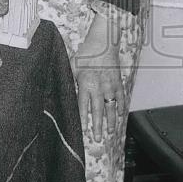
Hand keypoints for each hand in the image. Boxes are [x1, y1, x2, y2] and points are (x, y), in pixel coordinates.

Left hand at [72, 12, 123, 143]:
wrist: (103, 43)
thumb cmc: (86, 53)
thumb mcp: (72, 65)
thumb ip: (69, 78)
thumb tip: (61, 86)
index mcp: (85, 84)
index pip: (83, 106)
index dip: (82, 119)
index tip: (82, 131)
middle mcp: (99, 88)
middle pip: (98, 111)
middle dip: (97, 126)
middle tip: (97, 138)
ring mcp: (110, 87)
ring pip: (111, 109)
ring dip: (111, 122)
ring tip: (110, 132)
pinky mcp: (118, 83)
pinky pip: (121, 99)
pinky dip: (121, 109)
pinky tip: (120, 116)